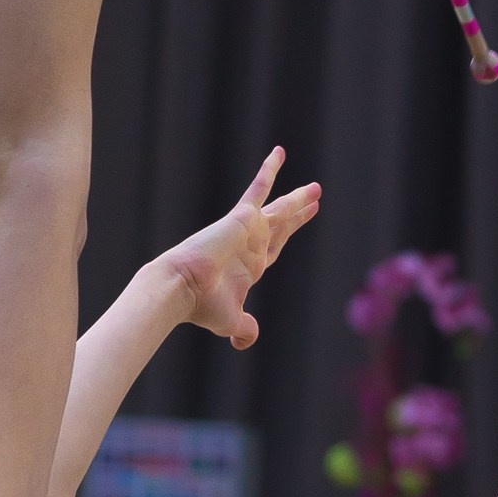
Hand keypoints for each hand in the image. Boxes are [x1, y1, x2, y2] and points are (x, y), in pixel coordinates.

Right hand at [155, 148, 320, 348]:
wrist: (182, 287)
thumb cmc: (201, 305)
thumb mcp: (230, 322)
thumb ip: (244, 330)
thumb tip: (244, 342)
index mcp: (249, 267)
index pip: (273, 248)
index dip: (287, 236)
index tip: (296, 224)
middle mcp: (250, 246)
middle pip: (281, 226)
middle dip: (297, 214)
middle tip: (314, 199)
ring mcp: (247, 230)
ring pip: (280, 210)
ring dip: (298, 199)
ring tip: (316, 188)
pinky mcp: (241, 217)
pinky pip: (259, 188)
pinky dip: (269, 171)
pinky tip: (280, 153)